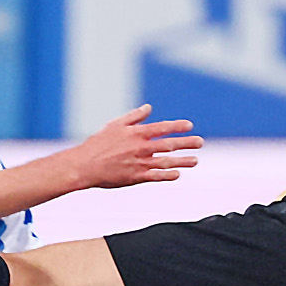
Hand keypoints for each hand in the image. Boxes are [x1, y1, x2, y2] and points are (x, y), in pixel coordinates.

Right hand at [66, 105, 202, 188]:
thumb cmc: (98, 143)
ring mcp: (139, 163)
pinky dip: (167, 175)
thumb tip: (148, 108)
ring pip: (166, 162)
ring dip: (182, 161)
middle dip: (186, 143)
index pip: (162, 128)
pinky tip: (177, 174)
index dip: (177, 126)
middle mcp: (141, 148)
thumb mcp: (115, 125)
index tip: (190, 126)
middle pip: (169, 144)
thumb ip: (134, 117)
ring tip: (195, 160)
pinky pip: (156, 176)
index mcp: (136, 133)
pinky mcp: (136, 177)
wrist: (85, 165)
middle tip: (200, 142)